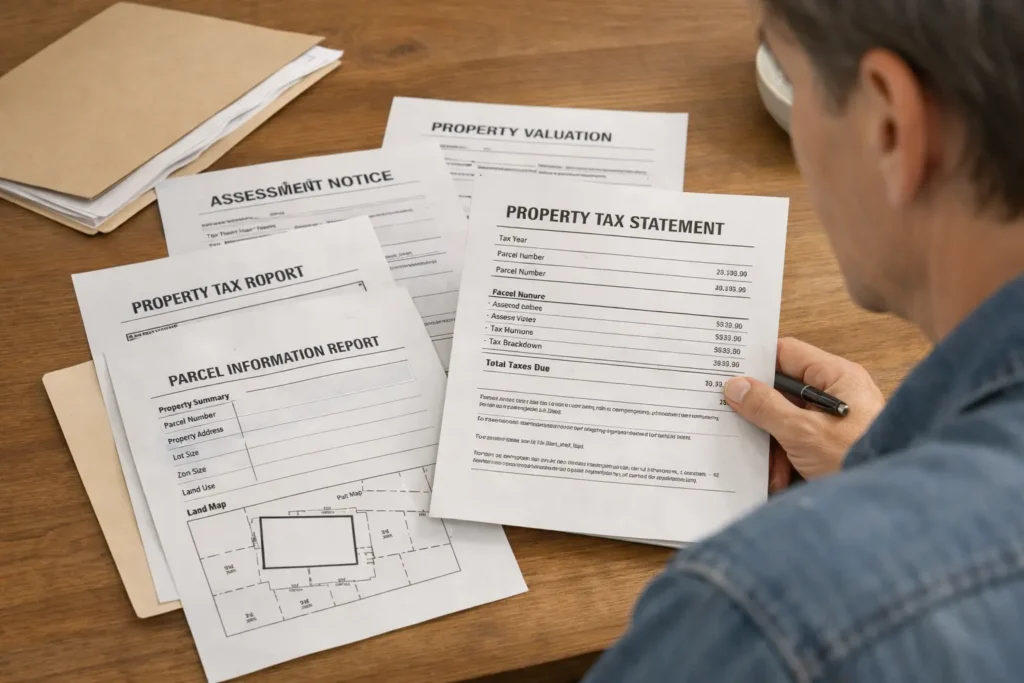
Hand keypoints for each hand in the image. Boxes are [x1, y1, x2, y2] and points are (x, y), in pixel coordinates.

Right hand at [724, 338, 884, 481]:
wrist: (885, 502)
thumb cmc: (857, 458)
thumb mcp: (802, 432)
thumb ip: (766, 407)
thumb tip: (736, 386)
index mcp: (837, 377)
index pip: (787, 353)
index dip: (757, 362)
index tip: (727, 373)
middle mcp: (837, 393)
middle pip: (784, 392)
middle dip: (761, 416)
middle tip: (735, 424)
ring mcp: (835, 420)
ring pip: (787, 421)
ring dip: (773, 446)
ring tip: (771, 471)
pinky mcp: (832, 444)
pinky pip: (799, 443)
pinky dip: (787, 461)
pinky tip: (780, 481)